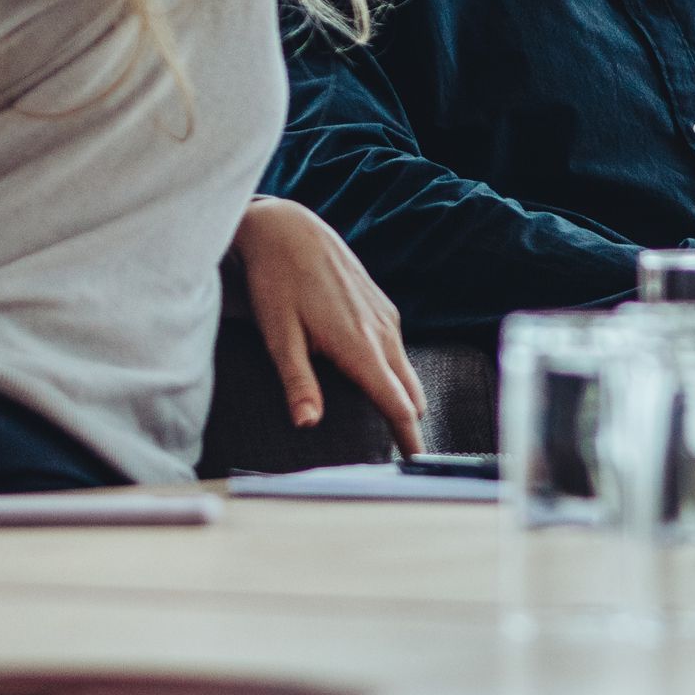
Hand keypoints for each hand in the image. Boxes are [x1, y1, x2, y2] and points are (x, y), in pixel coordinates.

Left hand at [230, 198, 421, 448]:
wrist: (289, 230)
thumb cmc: (277, 283)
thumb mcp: (279, 336)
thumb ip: (298, 382)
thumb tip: (309, 424)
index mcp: (359, 345)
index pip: (396, 402)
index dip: (408, 437)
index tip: (416, 464)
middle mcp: (382, 332)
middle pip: (411, 392)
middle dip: (408, 423)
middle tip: (398, 455)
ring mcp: (386, 317)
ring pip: (407, 371)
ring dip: (402, 397)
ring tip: (388, 423)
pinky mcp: (381, 307)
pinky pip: (398, 350)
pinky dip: (395, 373)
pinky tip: (374, 379)